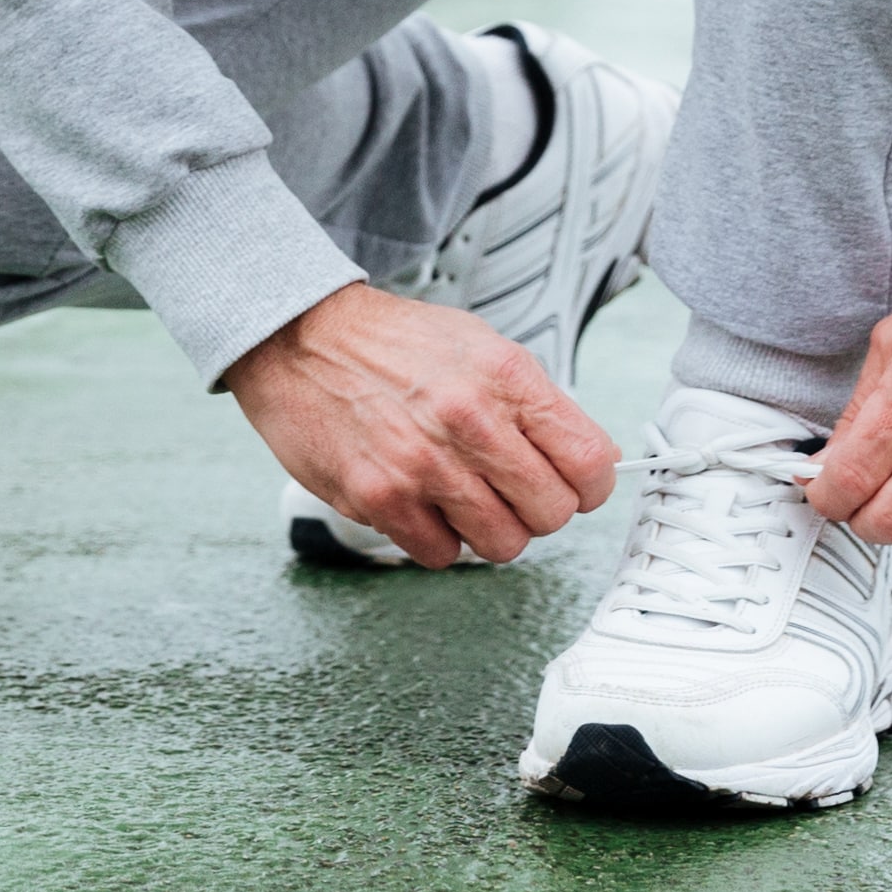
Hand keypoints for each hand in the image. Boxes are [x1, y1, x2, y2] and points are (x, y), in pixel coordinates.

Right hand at [221, 281, 619, 565]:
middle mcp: (470, 421)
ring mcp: (424, 464)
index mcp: (505, 377)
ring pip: (504, 544)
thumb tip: (589, 461)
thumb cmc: (392, 344)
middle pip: (553, 513)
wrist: (301, 337)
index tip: (576, 485)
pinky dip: (438, 539)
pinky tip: (424, 504)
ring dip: (491, 529)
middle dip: (539, 509)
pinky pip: (441, 554)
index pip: (589, 462)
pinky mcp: (380, 498)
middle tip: (512, 491)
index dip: (590, 484)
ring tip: (466, 497)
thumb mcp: (481, 346)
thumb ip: (535, 403)